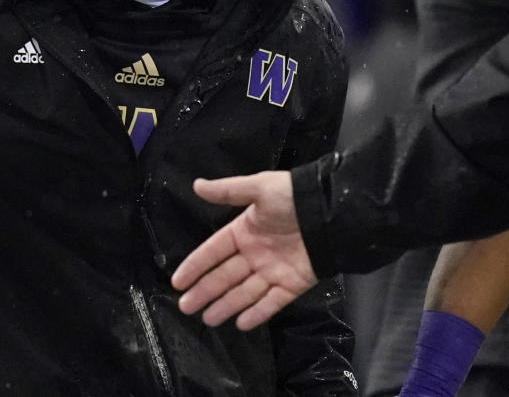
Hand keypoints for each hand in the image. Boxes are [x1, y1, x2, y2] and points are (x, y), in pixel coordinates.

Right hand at [170, 171, 316, 330]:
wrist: (331, 211)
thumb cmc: (292, 197)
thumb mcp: (258, 188)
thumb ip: (227, 191)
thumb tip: (196, 185)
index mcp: (243, 231)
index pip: (212, 252)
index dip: (195, 266)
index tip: (177, 282)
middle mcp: (254, 254)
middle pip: (224, 276)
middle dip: (204, 292)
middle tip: (185, 307)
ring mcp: (273, 271)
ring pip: (244, 293)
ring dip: (226, 306)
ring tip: (208, 319)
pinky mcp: (292, 284)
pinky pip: (272, 302)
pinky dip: (258, 313)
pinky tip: (241, 323)